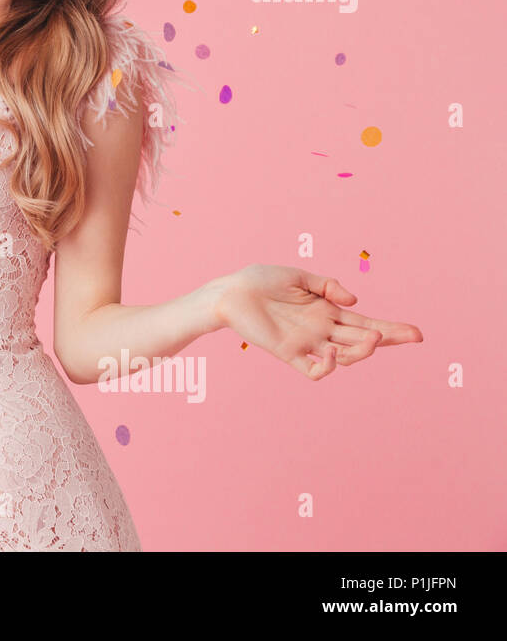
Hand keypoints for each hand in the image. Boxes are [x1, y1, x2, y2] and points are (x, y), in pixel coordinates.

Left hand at [215, 263, 422, 380]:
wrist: (229, 292)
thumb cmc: (260, 281)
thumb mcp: (299, 276)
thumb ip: (328, 286)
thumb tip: (355, 301)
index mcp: (327, 310)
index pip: (365, 322)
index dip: (391, 328)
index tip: (416, 333)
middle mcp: (321, 329)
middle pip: (363, 340)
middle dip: (388, 339)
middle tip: (408, 336)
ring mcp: (307, 343)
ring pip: (345, 357)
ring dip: (362, 351)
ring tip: (372, 340)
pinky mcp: (288, 353)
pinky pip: (314, 370)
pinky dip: (328, 367)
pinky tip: (331, 351)